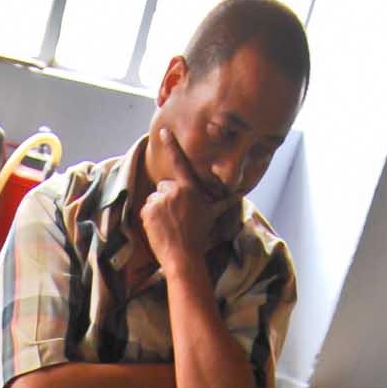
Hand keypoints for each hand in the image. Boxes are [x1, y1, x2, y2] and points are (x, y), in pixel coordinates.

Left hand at [141, 132, 216, 272]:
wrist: (183, 256)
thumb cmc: (200, 236)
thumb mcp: (213, 214)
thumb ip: (225, 200)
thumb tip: (240, 193)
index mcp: (189, 188)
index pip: (179, 162)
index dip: (171, 145)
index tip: (163, 131)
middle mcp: (174, 190)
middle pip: (164, 186)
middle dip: (167, 198)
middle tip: (176, 217)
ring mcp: (160, 200)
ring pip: (154, 198)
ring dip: (158, 209)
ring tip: (168, 224)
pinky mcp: (148, 210)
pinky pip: (146, 209)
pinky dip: (150, 218)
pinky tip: (160, 228)